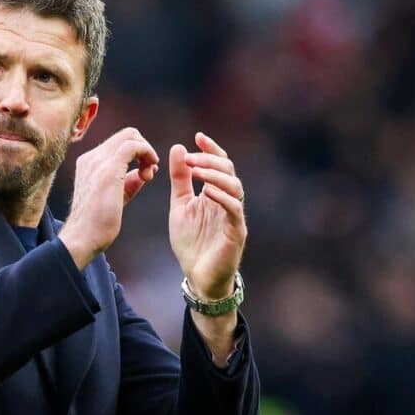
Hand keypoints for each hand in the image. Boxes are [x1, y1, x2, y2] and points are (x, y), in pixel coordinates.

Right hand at [59, 127, 157, 269]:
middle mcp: (92, 157)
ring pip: (131, 136)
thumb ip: (127, 183)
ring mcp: (98, 161)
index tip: (145, 174)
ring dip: (147, 152)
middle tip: (149, 174)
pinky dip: (148, 154)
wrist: (82, 237)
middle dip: (145, 150)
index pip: (119, 143)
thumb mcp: (114, 198)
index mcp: (90, 163)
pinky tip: (148, 174)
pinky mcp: (108, 169)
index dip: (138, 154)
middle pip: (127, 134)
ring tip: (148, 175)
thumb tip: (142, 174)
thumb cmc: (96, 224)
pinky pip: (134, 146)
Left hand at [168, 132, 245, 299]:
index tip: (197, 137)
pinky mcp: (236, 233)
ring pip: (234, 187)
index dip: (211, 149)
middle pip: (228, 171)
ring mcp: (234, 216)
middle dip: (210, 160)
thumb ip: (180, 179)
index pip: (219, 164)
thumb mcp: (180, 205)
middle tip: (190, 157)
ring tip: (196, 171)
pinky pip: (234, 210)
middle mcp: (228, 201)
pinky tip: (206, 191)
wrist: (198, 277)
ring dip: (215, 176)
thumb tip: (178, 148)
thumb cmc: (191, 243)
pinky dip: (222, 198)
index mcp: (215, 193)